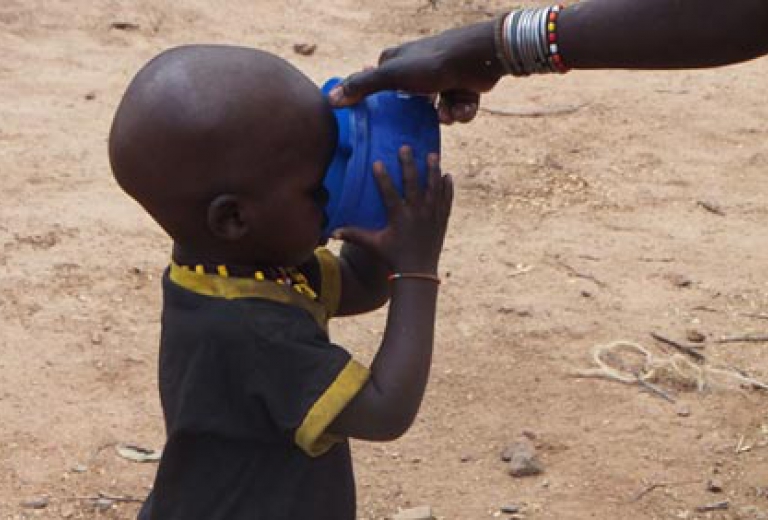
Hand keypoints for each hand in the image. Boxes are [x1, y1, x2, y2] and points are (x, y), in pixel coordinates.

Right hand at [328, 20, 503, 123]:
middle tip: (419, 119)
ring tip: (447, 110)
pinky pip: (456, 111)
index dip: (380, 100)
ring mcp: (441, 78)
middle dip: (417, 114)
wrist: (477, 59)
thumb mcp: (391, 76)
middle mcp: (418, 68)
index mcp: (397, 60)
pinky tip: (464, 106)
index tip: (382, 117)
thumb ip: (361, 86)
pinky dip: (461, 111)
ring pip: (435, 111)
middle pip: (409, 102)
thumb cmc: (432, 64)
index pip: (378, 81)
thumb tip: (331, 99)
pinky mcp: (461, 88)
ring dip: (444, 115)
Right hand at [333, 147, 452, 273]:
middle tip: (406, 147)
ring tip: (432, 154)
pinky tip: (447, 175)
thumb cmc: (392, 257)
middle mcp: (416, 215)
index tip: (377, 162)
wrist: (418, 272)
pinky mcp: (441, 220)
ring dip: (433, 170)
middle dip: (409, 165)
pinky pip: (446, 200)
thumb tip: (332, 232)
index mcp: (399, 219)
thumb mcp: (373, 245)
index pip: (389, 195)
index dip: (383, 179)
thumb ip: (354, 235)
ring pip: (433, 189)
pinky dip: (447, 188)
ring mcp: (431, 216)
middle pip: (413, 185)